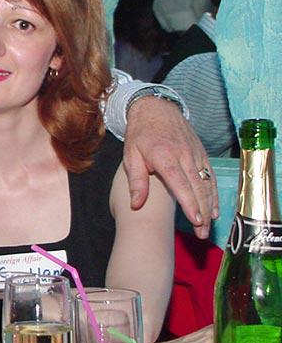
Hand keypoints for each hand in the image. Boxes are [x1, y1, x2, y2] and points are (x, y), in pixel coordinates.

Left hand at [123, 98, 216, 237]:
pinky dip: (213, 193)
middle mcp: (183, 155)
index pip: (180, 183)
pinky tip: (213, 208)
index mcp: (164, 156)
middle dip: (201, 212)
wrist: (155, 109)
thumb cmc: (140, 134)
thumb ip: (135, 180)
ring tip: (208, 225)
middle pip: (197, 188)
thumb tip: (136, 204)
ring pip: (206, 183)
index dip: (189, 202)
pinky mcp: (201, 153)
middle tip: (202, 233)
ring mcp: (195, 154)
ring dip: (209, 206)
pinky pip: (210, 176)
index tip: (195, 220)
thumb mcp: (130, 155)